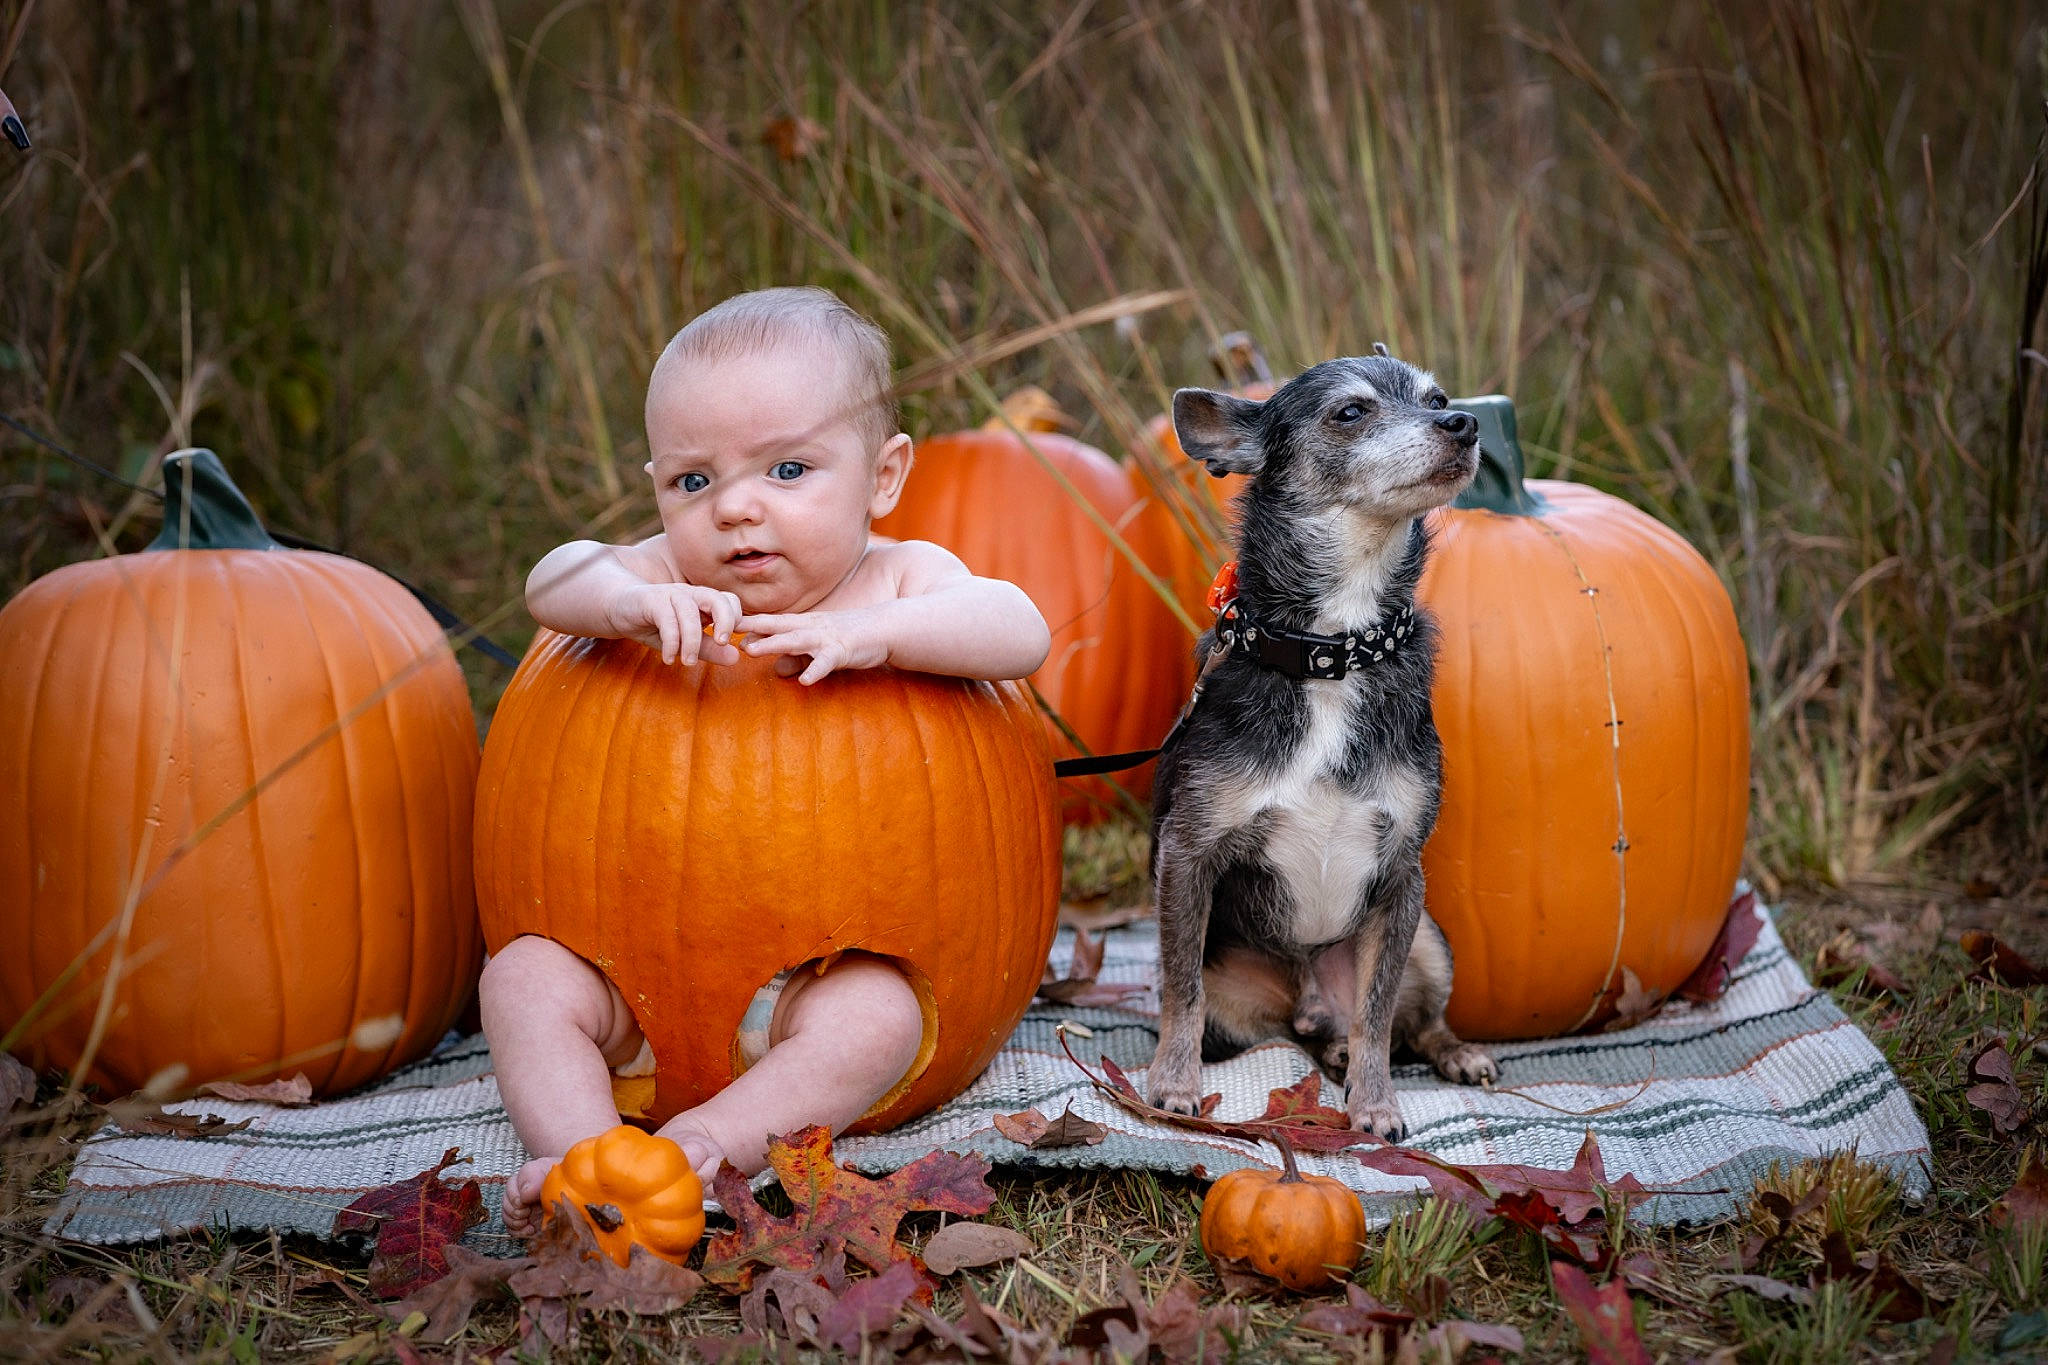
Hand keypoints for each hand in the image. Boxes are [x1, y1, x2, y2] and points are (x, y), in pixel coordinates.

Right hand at [605, 583, 742, 664]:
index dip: (736, 620)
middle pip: (718, 599)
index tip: (729, 643)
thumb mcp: (684, 643)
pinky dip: (670, 641)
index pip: (731, 602)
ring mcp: (671, 595)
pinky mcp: (652, 600)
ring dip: (692, 640)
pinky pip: (666, 619)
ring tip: (688, 663)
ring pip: (690, 613)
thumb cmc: (656, 625)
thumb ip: (709, 649)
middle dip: (725, 620)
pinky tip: (667, 658)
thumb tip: (735, 658)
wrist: (619, 609)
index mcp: (704, 602)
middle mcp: (691, 595)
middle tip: (720, 642)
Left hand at [737, 607, 889, 683]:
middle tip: (725, 631)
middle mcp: (812, 628)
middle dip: (751, 628)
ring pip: (795, 641)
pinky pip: (827, 663)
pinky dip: (816, 670)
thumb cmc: (851, 637)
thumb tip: (777, 670)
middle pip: (777, 626)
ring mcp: (827, 638)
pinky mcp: (843, 651)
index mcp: (805, 625)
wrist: (885, 629)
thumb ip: (799, 659)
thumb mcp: (820, 648)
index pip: (772, 622)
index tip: (722, 622)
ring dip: (773, 645)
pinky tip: (805, 681)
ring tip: (752, 651)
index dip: (748, 623)